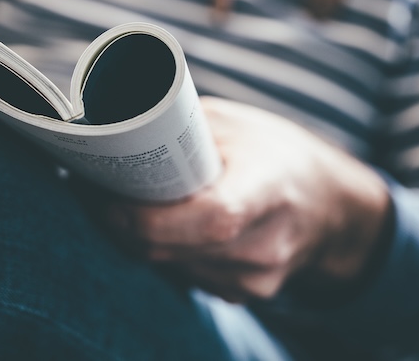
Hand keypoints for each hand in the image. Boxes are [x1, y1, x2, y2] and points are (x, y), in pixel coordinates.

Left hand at [105, 97, 390, 302]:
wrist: (328, 204)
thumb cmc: (274, 152)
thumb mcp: (234, 123)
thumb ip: (181, 130)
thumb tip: (116, 132)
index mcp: (269, 189)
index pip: (211, 219)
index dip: (149, 215)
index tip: (107, 193)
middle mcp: (267, 244)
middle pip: (174, 250)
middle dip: (122, 224)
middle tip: (91, 191)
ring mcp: (257, 278)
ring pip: (170, 266)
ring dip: (136, 240)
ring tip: (118, 202)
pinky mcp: (246, 296)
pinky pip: (186, 276)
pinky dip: (163, 252)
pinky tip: (157, 224)